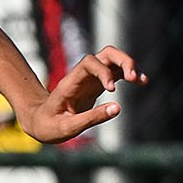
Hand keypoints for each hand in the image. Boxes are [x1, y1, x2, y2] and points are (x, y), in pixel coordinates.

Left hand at [20, 45, 141, 144]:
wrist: (40, 122)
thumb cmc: (48, 126)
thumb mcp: (67, 128)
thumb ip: (91, 118)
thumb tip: (117, 108)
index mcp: (70, 83)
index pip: (89, 63)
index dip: (103, 71)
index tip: (112, 90)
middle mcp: (82, 75)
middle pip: (106, 53)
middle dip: (123, 61)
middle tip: (134, 78)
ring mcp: (91, 77)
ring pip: (114, 59)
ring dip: (130, 65)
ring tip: (142, 80)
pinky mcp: (98, 84)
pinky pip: (117, 72)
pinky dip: (130, 74)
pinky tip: (142, 82)